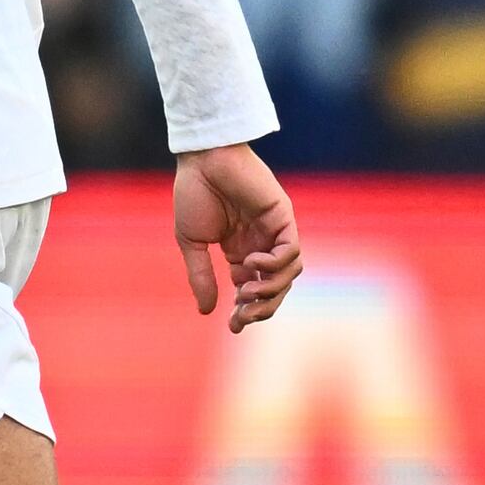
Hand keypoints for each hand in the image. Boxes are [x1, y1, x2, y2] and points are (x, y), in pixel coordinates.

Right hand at [174, 143, 301, 330]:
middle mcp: (261, 244)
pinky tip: (252, 264)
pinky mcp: (283, 217)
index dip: (245, 311)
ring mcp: (274, 231)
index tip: (232, 326)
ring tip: (246, 291)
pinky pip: (292, 251)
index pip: (251, 289)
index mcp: (240, 251)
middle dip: (261, 308)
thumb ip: (201, 275)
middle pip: (274, 287)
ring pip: (289, 274)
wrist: (203, 158)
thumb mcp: (192, 242)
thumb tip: (207, 311)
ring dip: (270, 290)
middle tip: (241, 316)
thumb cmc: (194, 192)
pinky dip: (275, 265)